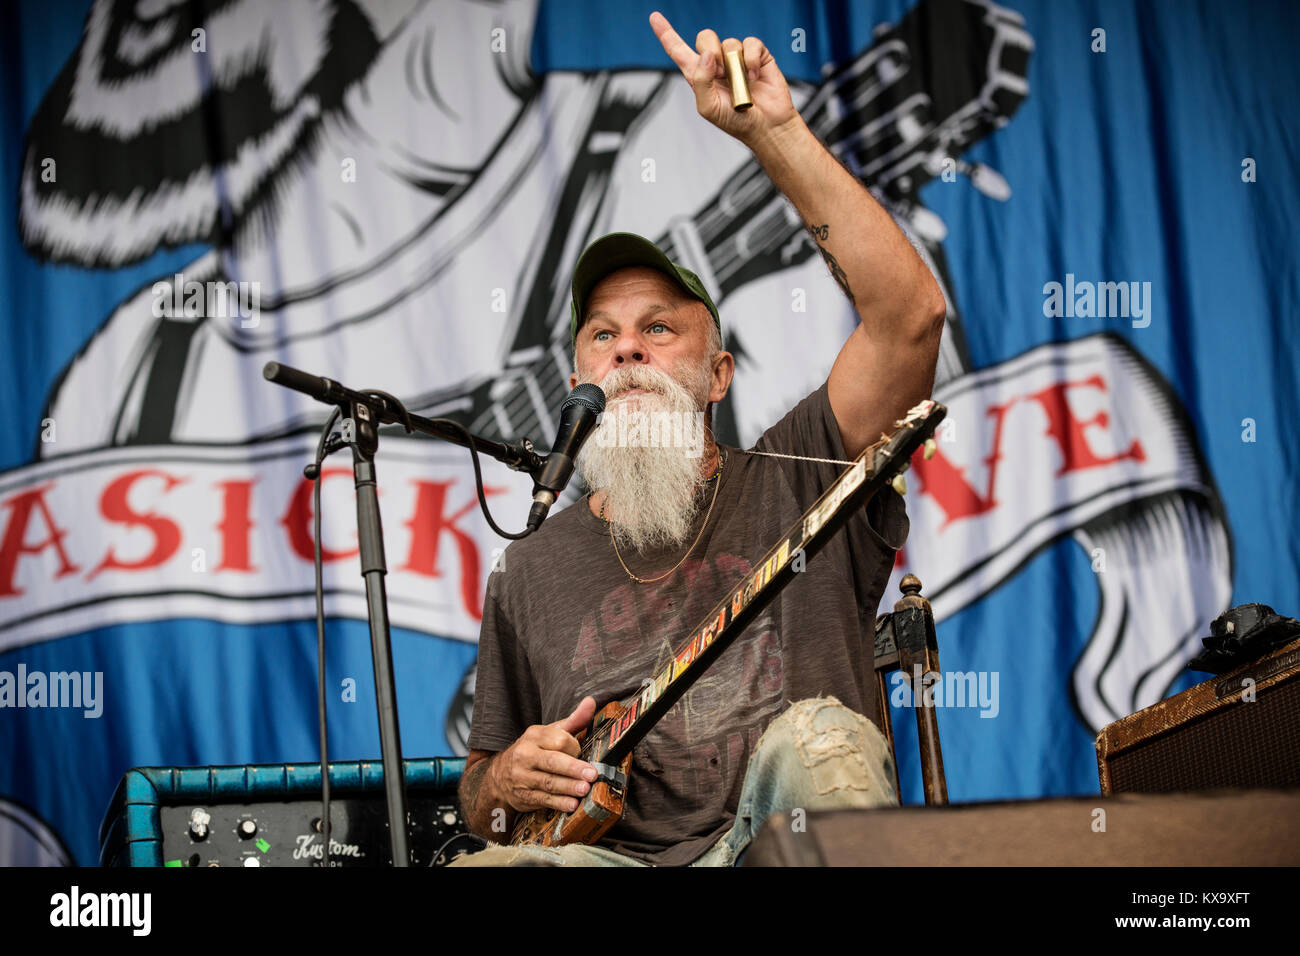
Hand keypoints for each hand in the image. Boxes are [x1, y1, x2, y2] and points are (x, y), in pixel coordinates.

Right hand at [488, 696, 599, 813]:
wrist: (499, 776)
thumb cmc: (533, 751)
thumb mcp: (549, 733)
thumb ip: (573, 720)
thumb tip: (591, 702)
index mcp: (534, 736)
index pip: (558, 739)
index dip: (574, 747)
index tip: (582, 752)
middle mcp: (525, 755)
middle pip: (552, 761)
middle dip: (573, 768)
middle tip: (591, 774)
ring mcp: (523, 777)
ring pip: (548, 782)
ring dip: (568, 787)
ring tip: (584, 789)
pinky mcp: (524, 796)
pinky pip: (543, 800)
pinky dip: (558, 803)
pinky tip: (571, 804)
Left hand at [649, 11, 798, 147]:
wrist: (766, 126)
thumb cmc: (736, 121)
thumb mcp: (708, 108)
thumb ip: (701, 81)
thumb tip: (707, 54)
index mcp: (699, 75)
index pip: (678, 51)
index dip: (666, 34)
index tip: (654, 18)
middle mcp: (716, 63)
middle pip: (704, 38)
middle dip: (710, 51)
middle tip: (720, 74)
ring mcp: (736, 58)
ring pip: (728, 42)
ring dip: (733, 65)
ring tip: (741, 83)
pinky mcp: (757, 55)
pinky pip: (750, 43)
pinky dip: (751, 60)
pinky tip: (753, 76)